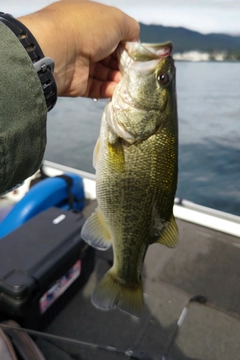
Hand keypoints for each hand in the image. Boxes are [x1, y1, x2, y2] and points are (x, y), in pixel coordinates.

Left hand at [19, 0, 139, 98]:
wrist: (59, 51)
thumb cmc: (87, 29)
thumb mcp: (116, 19)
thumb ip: (131, 29)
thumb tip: (135, 41)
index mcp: (91, 24)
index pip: (114, 36)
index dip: (127, 46)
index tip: (138, 55)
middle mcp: (85, 43)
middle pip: (111, 57)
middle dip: (125, 65)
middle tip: (136, 72)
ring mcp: (81, 65)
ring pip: (106, 74)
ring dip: (119, 79)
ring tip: (130, 83)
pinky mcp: (78, 84)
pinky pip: (97, 88)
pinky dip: (109, 90)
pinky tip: (119, 91)